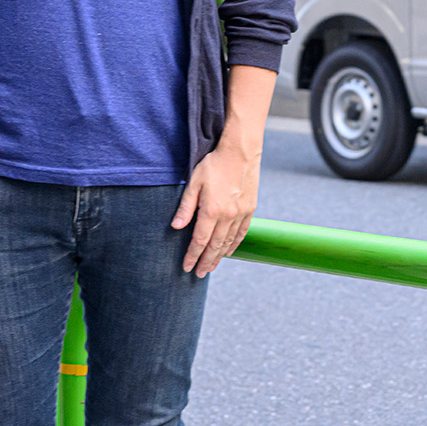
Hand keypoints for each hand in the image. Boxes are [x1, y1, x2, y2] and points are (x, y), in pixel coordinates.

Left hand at [172, 137, 260, 277]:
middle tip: (199, 274)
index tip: (187, 267)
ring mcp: (241, 213)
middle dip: (206, 262)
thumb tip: (176, 226)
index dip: (192, 256)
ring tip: (211, 267)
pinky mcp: (250, 209)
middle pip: (215, 246)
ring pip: (228, 242)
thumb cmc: (214, 164)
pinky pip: (242, 233)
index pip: (199, 240)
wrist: (240, 151)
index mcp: (212, 210)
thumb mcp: (194, 182)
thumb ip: (186, 206)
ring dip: (219, 257)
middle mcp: (228, 216)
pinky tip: (228, 251)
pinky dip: (235, 244)